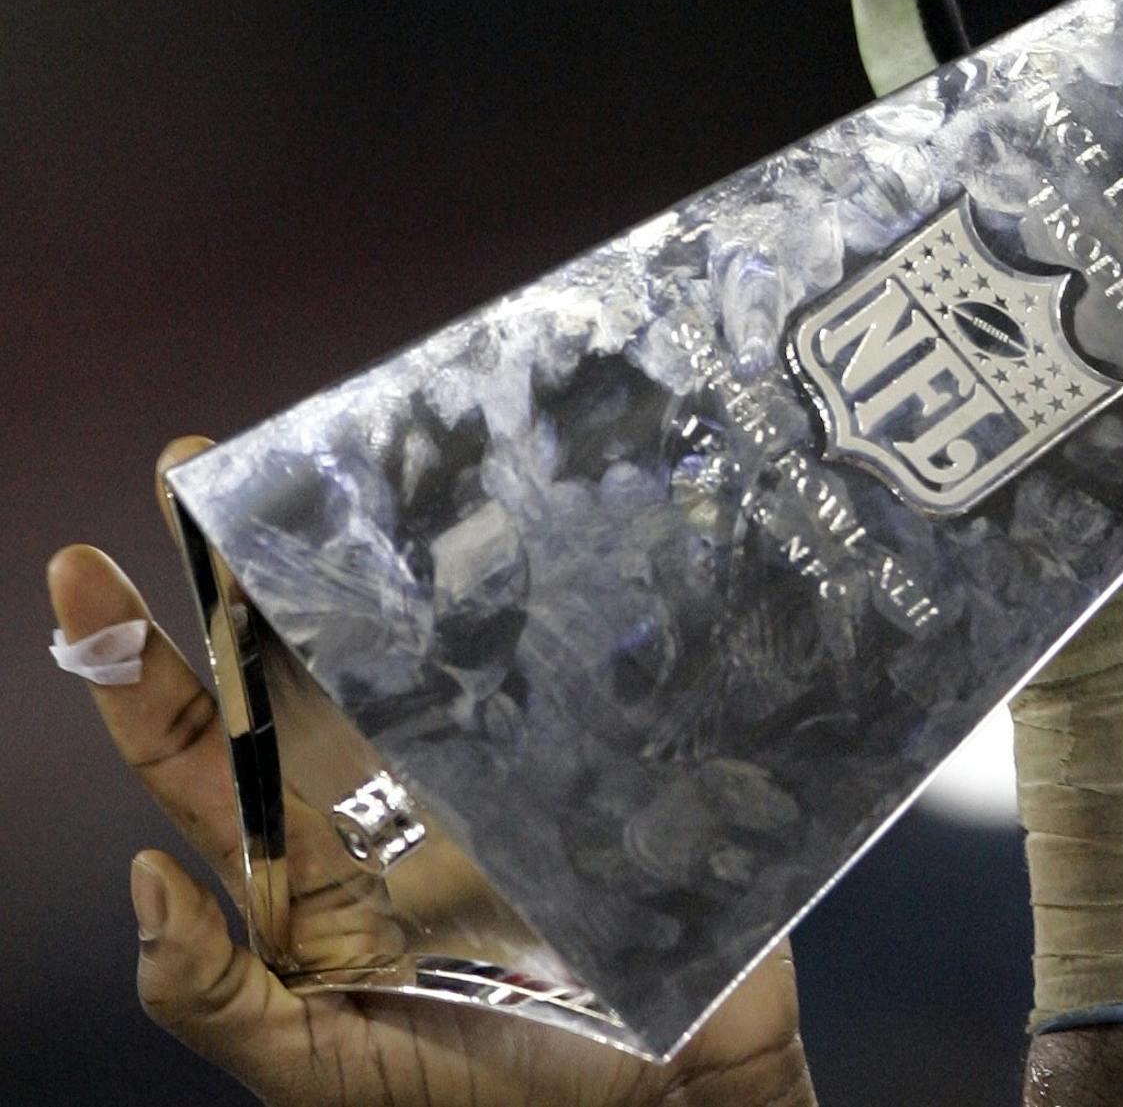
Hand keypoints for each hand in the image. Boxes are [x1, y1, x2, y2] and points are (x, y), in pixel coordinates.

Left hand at [49, 439, 815, 1106]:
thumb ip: (219, 996)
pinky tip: (507, 533)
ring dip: (368, 552)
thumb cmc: (482, 1094)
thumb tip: (138, 881)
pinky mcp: (579, 751)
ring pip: (406, 635)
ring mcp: (479, 759)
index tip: (80, 563)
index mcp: (299, 859)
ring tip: (331, 469)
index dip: (133, 655)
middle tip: (194, 461)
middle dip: (234, 560)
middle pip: (289, 656)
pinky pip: (544, 664)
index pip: (194, 744)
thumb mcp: (319, 1066)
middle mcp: (377, 787)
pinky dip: (526, 597)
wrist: (661, 1106)